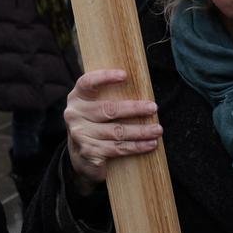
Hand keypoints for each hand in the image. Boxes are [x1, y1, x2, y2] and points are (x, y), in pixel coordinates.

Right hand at [64, 69, 161, 195]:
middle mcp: (74, 115)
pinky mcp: (89, 152)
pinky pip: (118, 148)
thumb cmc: (94, 125)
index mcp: (77, 98)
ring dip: (141, 131)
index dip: (105, 77)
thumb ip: (107, 96)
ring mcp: (80, 135)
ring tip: (157, 129)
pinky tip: (150, 144)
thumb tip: (139, 87)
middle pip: (108, 109)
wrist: (80, 157)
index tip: (124, 75)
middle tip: (153, 107)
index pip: (88, 82)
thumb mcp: (94, 107)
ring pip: (117, 131)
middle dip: (134, 108)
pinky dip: (137, 146)